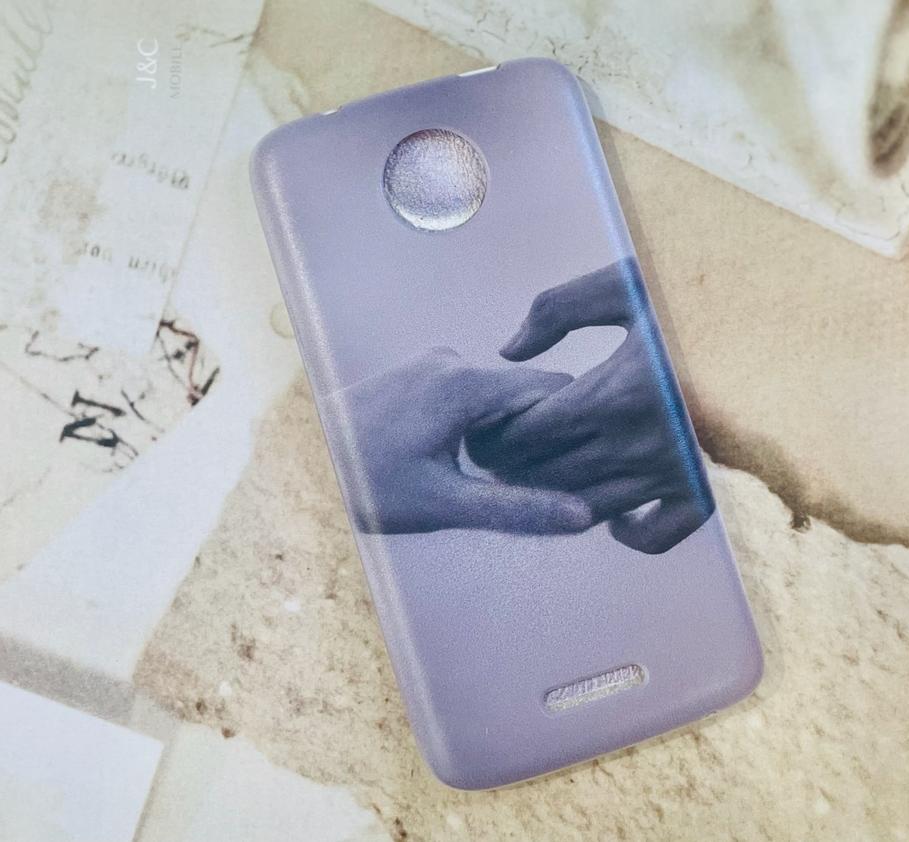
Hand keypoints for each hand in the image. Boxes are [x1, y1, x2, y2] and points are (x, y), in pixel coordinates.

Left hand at [337, 347, 591, 534]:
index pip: (554, 389)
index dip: (568, 429)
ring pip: (498, 394)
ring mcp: (434, 363)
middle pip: (526, 392)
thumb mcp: (443, 504)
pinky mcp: (419, 372)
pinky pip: (470, 392)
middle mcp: (453, 362)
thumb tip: (583, 516)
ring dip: (501, 431)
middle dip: (533, 435)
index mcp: (465, 385)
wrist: (296, 459)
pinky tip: (454, 458)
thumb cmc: (362, 483)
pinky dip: (476, 422)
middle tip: (519, 482)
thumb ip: (517, 508)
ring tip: (478, 475)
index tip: (562, 467)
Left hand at [466, 259, 712, 552]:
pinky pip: (657, 534)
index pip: (528, 433)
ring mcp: (672, 472)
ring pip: (587, 506)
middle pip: (547, 475)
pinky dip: (626, 532)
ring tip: (533, 478)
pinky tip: (610, 512)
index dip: (494, 435)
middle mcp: (639, 443)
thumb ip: (557, 310)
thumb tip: (509, 351)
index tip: (484, 428)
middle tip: (495, 455)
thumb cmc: (700, 294)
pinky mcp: (705, 489)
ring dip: (549, 498)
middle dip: (510, 468)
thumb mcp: (626, 284)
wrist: (787, 319)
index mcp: (614, 391)